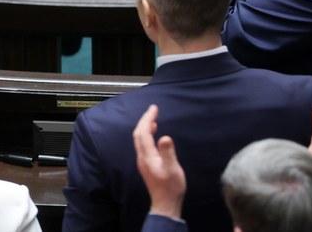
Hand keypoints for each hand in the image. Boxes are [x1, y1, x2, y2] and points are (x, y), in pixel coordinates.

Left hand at [133, 104, 184, 219]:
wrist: (165, 203)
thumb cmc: (171, 187)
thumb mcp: (172, 169)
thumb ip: (168, 153)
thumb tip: (165, 137)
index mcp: (147, 156)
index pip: (143, 132)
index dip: (147, 118)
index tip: (154, 108)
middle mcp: (142, 157)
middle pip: (138, 134)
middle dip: (144, 120)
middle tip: (153, 110)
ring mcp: (143, 161)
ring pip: (139, 139)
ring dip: (144, 127)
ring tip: (153, 118)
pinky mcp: (146, 164)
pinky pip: (143, 144)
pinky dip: (146, 135)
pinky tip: (153, 134)